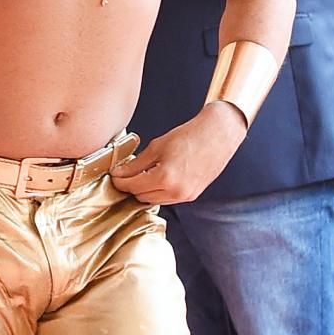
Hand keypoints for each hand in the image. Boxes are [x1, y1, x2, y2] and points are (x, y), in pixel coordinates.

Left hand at [111, 108, 244, 206]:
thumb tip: (120, 173)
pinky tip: (157, 178)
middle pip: (141, 196)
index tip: (115, 175)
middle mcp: (176, 191)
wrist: (218, 134)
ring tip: (142, 174)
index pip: (132, 187)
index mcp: (165, 178)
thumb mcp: (157, 147)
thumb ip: (136, 164)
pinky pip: (168, 199)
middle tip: (126, 174)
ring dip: (144, 190)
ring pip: (154, 200)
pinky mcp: (192, 195)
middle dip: (131, 186)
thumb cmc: (190, 136)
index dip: (120, 181)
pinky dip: (158, 191)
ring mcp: (186, 195)